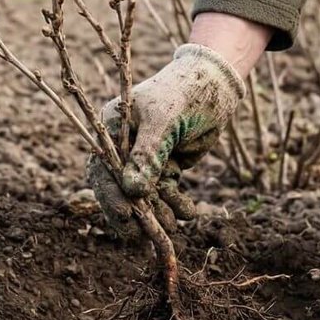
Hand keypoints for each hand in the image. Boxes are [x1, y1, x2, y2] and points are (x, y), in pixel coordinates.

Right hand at [87, 43, 244, 236]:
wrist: (216, 85)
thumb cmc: (184, 93)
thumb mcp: (164, 121)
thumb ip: (147, 156)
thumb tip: (132, 191)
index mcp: (112, 128)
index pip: (103, 168)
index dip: (110, 194)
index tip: (126, 215)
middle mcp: (124, 146)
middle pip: (120, 187)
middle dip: (132, 211)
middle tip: (142, 234)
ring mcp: (145, 158)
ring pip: (144, 194)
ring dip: (157, 212)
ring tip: (172, 226)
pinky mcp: (166, 166)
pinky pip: (166, 192)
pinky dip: (176, 204)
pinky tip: (188, 213)